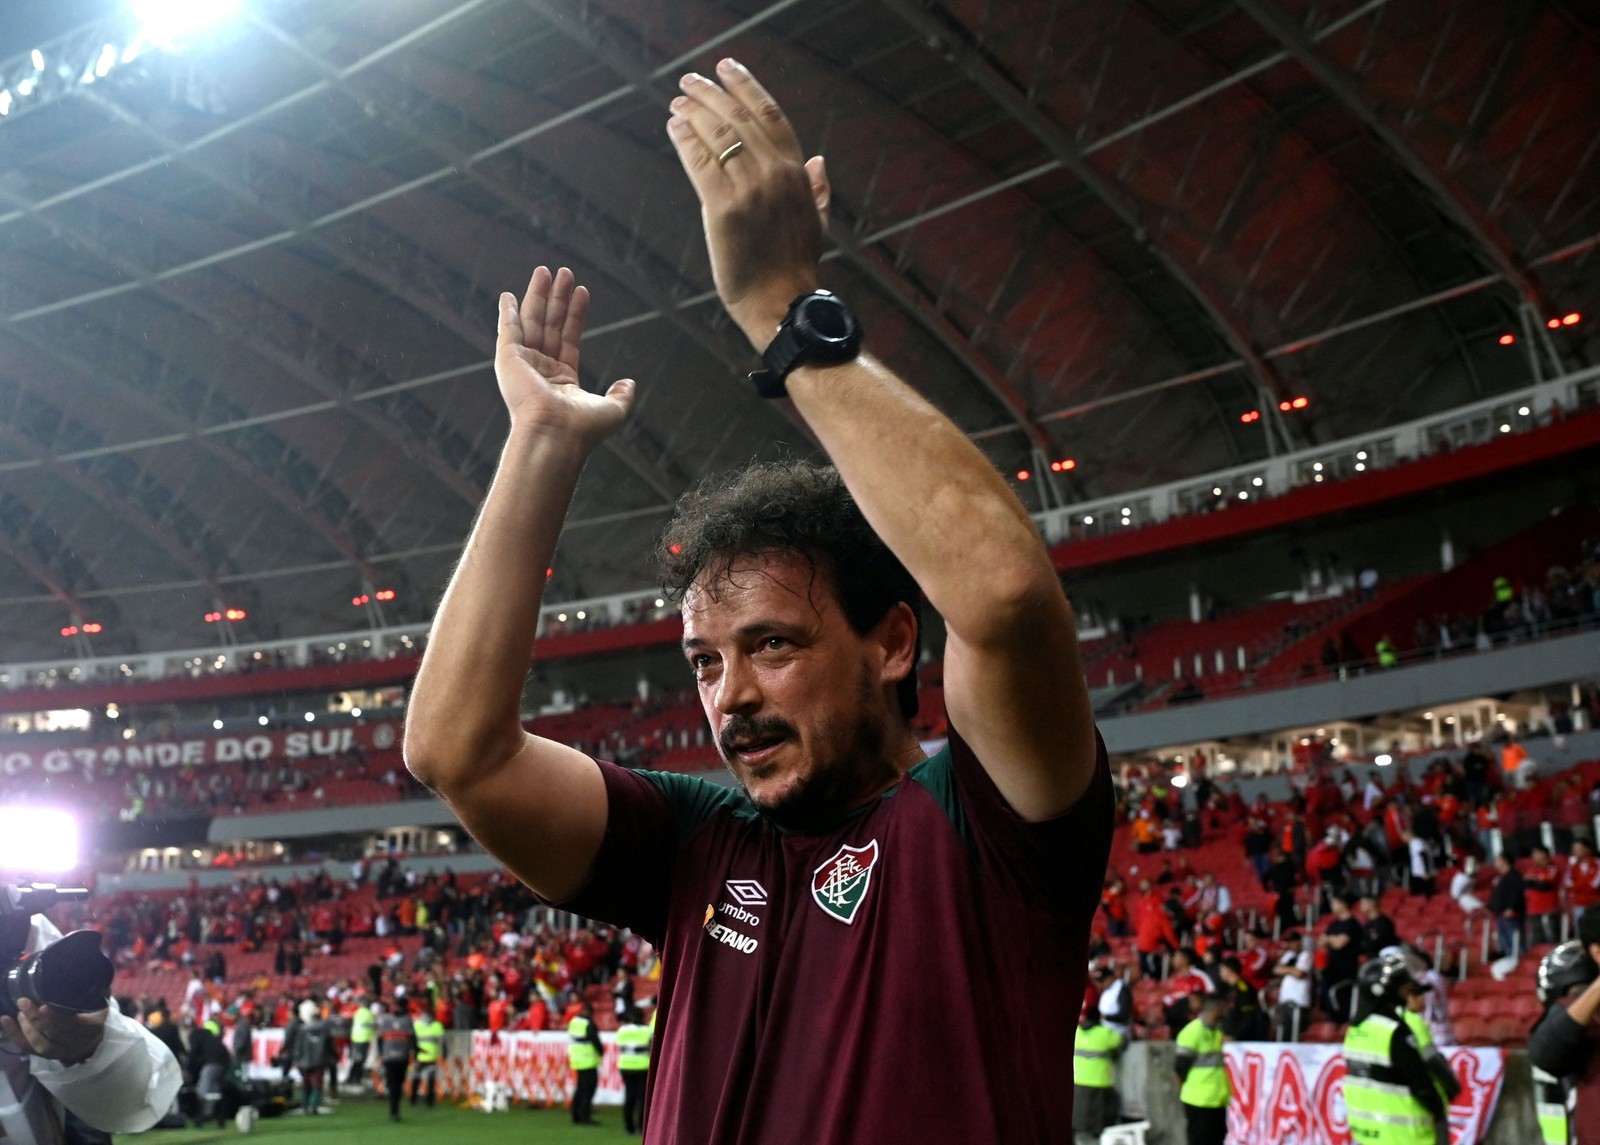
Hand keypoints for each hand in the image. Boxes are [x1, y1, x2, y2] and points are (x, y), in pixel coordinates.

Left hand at [0, 999, 106, 1063]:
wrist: (93, 1041)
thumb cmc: (95, 1016)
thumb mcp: (101, 1003)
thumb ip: (96, 991)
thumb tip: (90, 972)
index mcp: (90, 1028)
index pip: (72, 1025)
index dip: (57, 1018)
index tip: (44, 1005)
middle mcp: (74, 1044)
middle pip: (53, 1035)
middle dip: (36, 1020)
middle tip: (23, 1002)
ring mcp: (58, 1052)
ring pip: (40, 1045)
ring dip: (25, 1029)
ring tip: (18, 1012)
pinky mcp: (44, 1055)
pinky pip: (28, 1048)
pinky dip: (14, 1036)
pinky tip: (5, 1021)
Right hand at [495, 266, 633, 444]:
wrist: (557, 435)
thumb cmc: (583, 429)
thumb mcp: (613, 410)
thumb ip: (621, 394)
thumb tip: (629, 383)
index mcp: (562, 380)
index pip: (569, 337)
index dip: (576, 314)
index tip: (583, 291)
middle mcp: (540, 370)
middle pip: (550, 324)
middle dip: (557, 298)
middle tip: (564, 272)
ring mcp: (523, 365)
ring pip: (532, 322)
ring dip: (538, 296)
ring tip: (545, 270)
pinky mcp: (508, 361)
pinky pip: (508, 331)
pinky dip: (507, 313)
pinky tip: (508, 296)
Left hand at [665, 59, 829, 347]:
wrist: (781, 304)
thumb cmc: (795, 267)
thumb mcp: (817, 222)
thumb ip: (817, 189)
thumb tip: (817, 160)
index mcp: (797, 174)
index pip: (770, 115)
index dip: (746, 86)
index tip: (727, 68)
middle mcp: (775, 174)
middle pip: (738, 118)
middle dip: (711, 93)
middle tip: (689, 81)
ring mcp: (749, 190)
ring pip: (717, 135)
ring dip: (694, 111)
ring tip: (678, 100)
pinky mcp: (723, 209)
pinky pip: (700, 162)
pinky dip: (684, 139)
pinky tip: (674, 126)